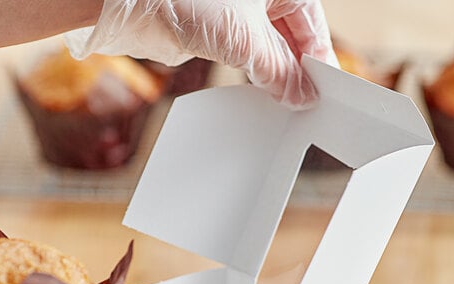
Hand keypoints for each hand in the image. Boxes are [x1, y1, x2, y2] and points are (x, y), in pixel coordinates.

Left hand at [66, 0, 336, 108]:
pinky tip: (262, 93)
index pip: (312, 24)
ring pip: (270, 48)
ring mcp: (241, 10)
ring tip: (284, 102)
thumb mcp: (245, 39)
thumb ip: (278, 71)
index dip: (318, 59)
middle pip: (293, 36)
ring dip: (276, 75)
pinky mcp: (220, 28)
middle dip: (297, 70)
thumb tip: (300, 94)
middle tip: (304, 103)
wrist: (131, 2)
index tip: (322, 92)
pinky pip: (248, 55)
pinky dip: (256, 74)